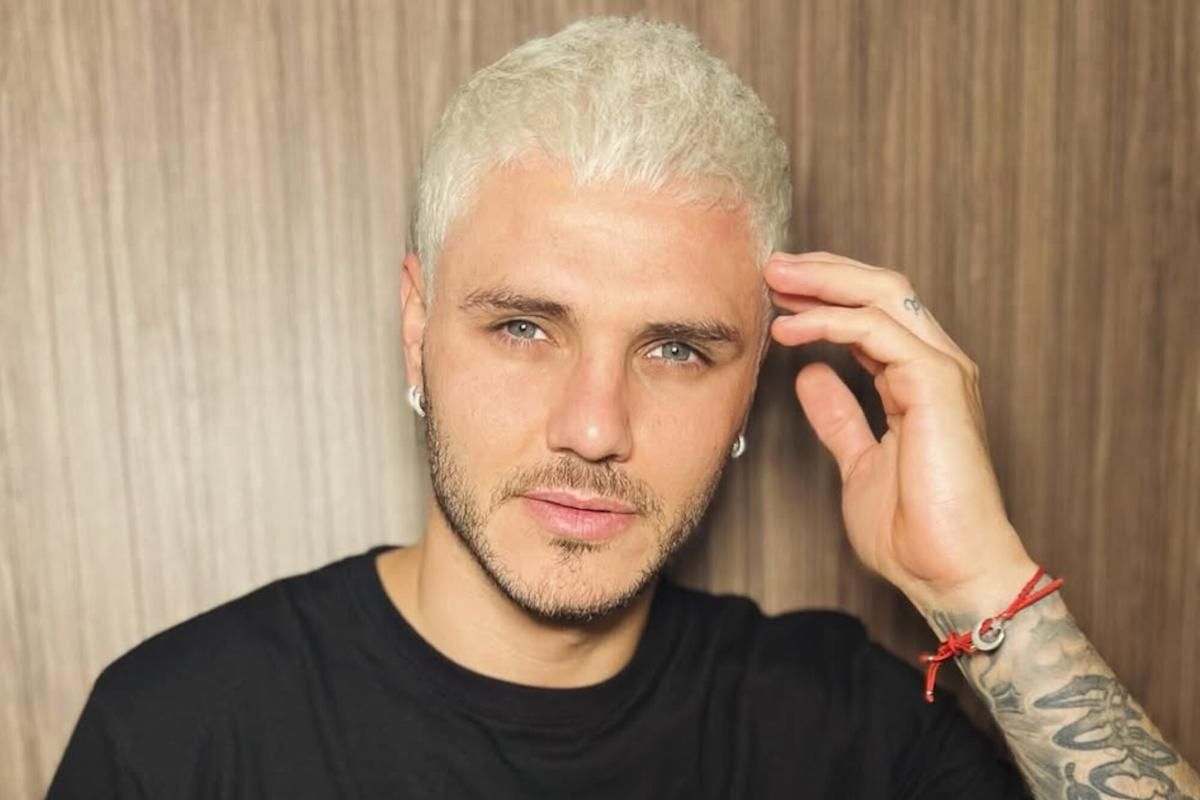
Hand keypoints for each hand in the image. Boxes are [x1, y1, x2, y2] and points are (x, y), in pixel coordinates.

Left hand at [765, 251, 1035, 615]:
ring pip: (882, 296)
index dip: (825, 297)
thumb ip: (839, 417)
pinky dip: (830, 323)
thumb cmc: (914, 530)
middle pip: (880, 290)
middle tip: (772, 266)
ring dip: (823, 282)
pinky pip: (878, 332)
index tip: (777, 294)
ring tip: (775, 281)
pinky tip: (790, 330)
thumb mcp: (858, 463)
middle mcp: (936, 367)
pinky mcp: (938, 385)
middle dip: (823, 272)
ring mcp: (942, 371)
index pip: (873, 314)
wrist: (950, 573)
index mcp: (919, 382)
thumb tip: (811, 377)